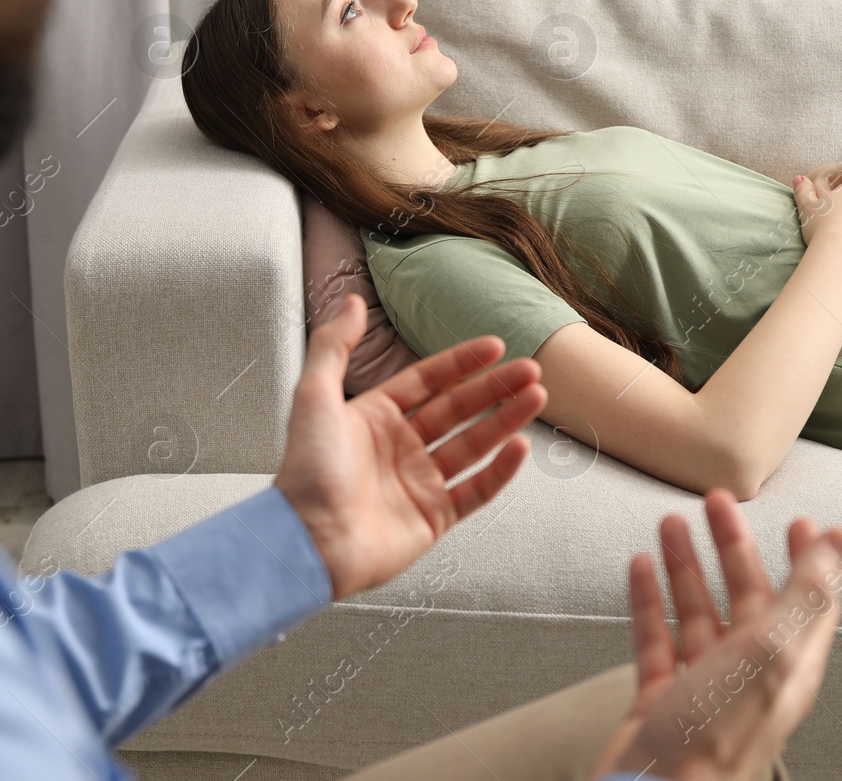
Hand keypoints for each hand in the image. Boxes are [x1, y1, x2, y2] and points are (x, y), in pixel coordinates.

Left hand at [274, 293, 545, 598]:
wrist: (308, 540)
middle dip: (495, 389)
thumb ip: (334, 345)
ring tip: (536, 397)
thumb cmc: (305, 470)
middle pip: (458, 410)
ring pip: (473, 445)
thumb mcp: (314, 394)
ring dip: (505, 421)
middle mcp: (398, 448)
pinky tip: (520, 446)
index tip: (494, 345)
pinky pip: (475, 490)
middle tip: (530, 370)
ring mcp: (418, 484)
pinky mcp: (432, 519)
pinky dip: (500, 470)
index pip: (427, 382)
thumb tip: (352, 301)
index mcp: (373, 418)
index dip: (461, 363)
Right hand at [592, 490, 841, 780]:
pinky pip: (657, 639)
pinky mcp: (661, 699)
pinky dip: (649, 600)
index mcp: (786, 664)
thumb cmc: (715, 734)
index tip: (798, 520)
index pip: (807, 602)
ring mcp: (703, 688)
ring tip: (669, 524)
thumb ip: (806, 593)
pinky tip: (640, 569)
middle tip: (716, 504)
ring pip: (698, 614)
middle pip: (748, 599)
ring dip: (686, 566)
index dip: (807, 560)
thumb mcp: (771, 651)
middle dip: (733, 548)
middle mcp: (749, 674)